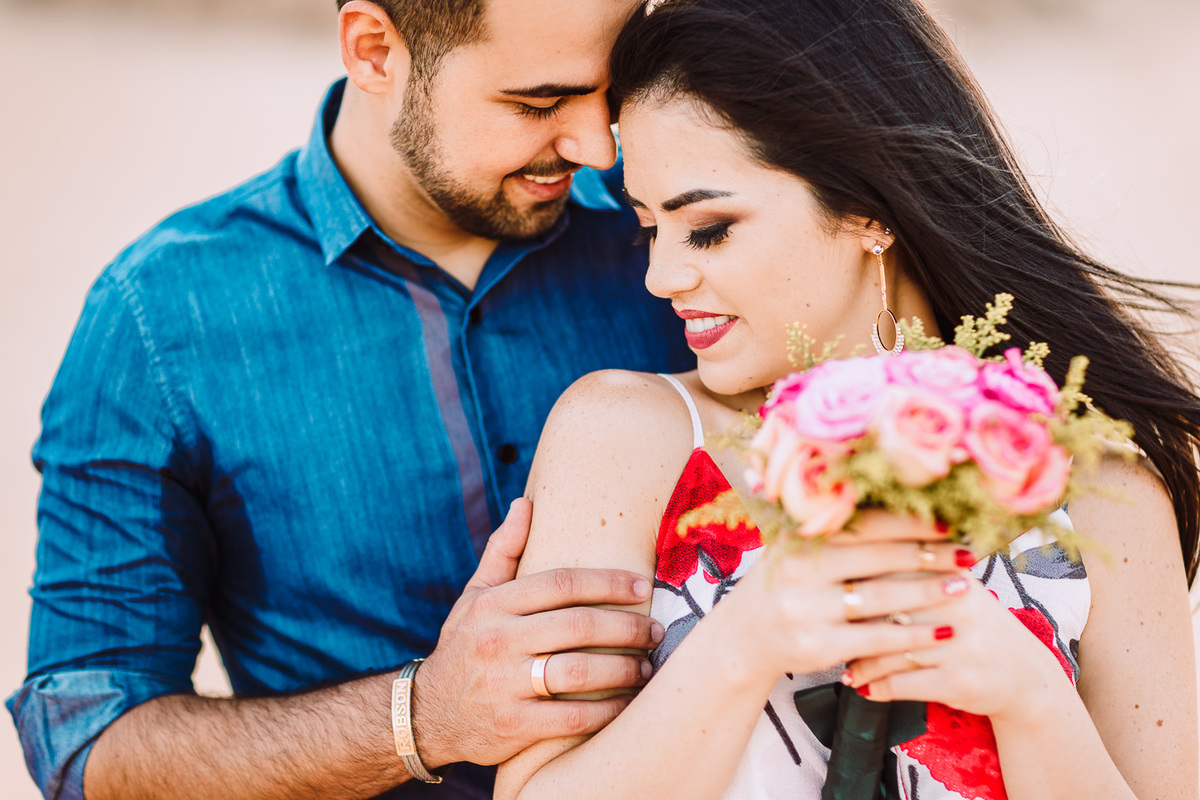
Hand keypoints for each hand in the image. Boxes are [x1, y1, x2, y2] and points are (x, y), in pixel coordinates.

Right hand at [413, 499, 663, 766]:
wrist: (427, 714)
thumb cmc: (466, 645)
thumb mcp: (475, 596)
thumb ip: (503, 551)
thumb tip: (526, 503)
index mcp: (493, 604)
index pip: (560, 583)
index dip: (607, 582)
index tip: (642, 585)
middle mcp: (496, 641)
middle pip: (578, 626)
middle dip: (627, 627)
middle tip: (656, 630)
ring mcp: (503, 686)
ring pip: (579, 671)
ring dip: (624, 669)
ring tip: (647, 665)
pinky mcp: (512, 727)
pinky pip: (572, 718)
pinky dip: (607, 711)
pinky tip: (627, 703)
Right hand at [715, 511, 974, 688]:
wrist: (744, 637)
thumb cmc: (785, 585)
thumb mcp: (796, 549)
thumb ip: (833, 527)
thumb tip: (895, 500)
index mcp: (799, 537)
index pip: (864, 523)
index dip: (909, 522)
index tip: (948, 520)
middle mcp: (799, 570)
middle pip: (877, 557)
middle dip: (928, 554)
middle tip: (967, 552)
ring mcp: (807, 609)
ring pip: (882, 598)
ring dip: (929, 593)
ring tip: (963, 587)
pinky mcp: (817, 646)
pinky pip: (877, 639)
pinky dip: (913, 635)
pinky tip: (942, 631)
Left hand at [842, 578, 1070, 720]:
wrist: (1028, 679)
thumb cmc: (978, 631)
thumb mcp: (958, 593)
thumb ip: (917, 573)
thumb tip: (853, 557)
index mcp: (953, 577)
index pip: (893, 569)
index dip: (856, 580)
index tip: (828, 589)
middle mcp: (959, 607)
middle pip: (887, 609)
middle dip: (852, 624)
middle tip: (827, 632)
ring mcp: (960, 645)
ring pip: (889, 650)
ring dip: (861, 663)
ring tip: (845, 669)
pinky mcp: (958, 681)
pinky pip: (903, 683)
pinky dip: (878, 687)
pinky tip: (865, 688)